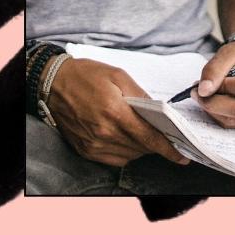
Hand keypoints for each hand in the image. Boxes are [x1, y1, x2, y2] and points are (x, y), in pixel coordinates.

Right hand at [47, 57, 190, 166]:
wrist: (52, 83)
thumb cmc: (86, 75)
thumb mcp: (118, 76)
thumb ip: (141, 95)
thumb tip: (160, 112)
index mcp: (115, 112)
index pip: (149, 137)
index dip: (168, 149)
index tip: (182, 156)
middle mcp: (104, 132)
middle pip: (142, 148)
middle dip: (156, 144)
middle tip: (166, 136)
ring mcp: (94, 144)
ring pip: (130, 155)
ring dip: (141, 148)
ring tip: (142, 132)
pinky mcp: (85, 150)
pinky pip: (114, 159)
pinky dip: (126, 152)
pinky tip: (126, 138)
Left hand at [195, 40, 234, 127]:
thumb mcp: (230, 52)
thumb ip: (215, 68)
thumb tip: (204, 90)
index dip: (222, 87)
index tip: (206, 83)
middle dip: (213, 103)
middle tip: (198, 94)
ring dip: (214, 110)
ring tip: (207, 96)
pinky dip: (220, 115)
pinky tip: (216, 103)